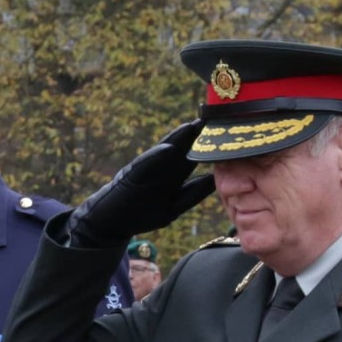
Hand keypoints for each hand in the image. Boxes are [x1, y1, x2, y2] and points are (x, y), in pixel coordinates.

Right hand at [65, 121, 215, 248]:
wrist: (111, 222)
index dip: (212, 146)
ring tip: (195, 125)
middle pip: (184, 147)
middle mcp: (162, 167)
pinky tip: (168, 149)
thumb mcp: (173, 208)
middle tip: (218, 118)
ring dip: (180, 138)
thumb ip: (191, 194)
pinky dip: (156, 156)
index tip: (230, 135)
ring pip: (167, 150)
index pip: (196, 156)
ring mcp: (147, 168)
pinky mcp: (132, 175)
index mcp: (174, 174)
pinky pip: (145, 164)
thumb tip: (214, 181)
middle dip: (199, 134)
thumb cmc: (142, 214)